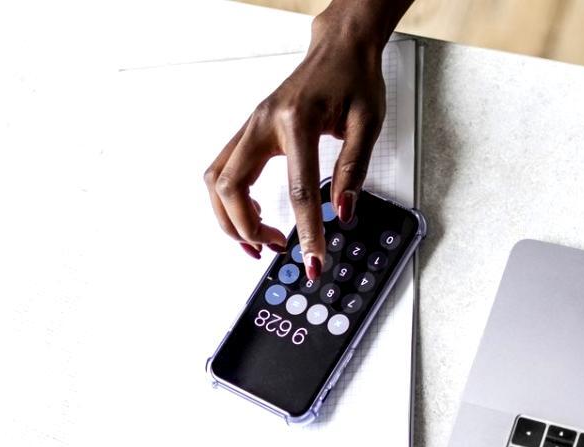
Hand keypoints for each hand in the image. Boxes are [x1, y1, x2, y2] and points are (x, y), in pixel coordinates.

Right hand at [203, 3, 396, 276]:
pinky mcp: (249, 131)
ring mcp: (250, 126)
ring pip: (216, 180)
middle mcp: (263, 123)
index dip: (306, 232)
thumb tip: (343, 212)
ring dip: (229, 217)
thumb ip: (353, 170)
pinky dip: (229, 199)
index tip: (315, 261)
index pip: (298, 192)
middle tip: (278, 250)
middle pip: (232, 187)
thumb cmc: (354, 79)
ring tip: (259, 241)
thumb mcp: (367, 124)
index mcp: (296, 122)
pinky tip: (253, 214)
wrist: (339, 48)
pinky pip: (223, 170)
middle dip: (248, 228)